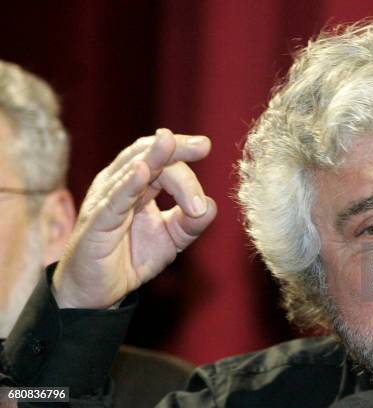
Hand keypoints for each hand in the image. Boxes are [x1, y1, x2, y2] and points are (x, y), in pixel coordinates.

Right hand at [52, 129, 216, 308]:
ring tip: (169, 142)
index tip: (205, 146)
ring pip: (130, 171)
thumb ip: (190, 223)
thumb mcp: (170, 240)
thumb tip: (210, 206)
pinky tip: (144, 172)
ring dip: (155, 158)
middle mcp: (118, 186)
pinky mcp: (97, 223)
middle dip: (175, 151)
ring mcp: (105, 202)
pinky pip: (114, 201)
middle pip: (147, 156)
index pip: (161, 160)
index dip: (182, 152)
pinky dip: (129, 184)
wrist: (98, 292)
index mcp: (137, 186)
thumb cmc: (130, 258)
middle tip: (202, 146)